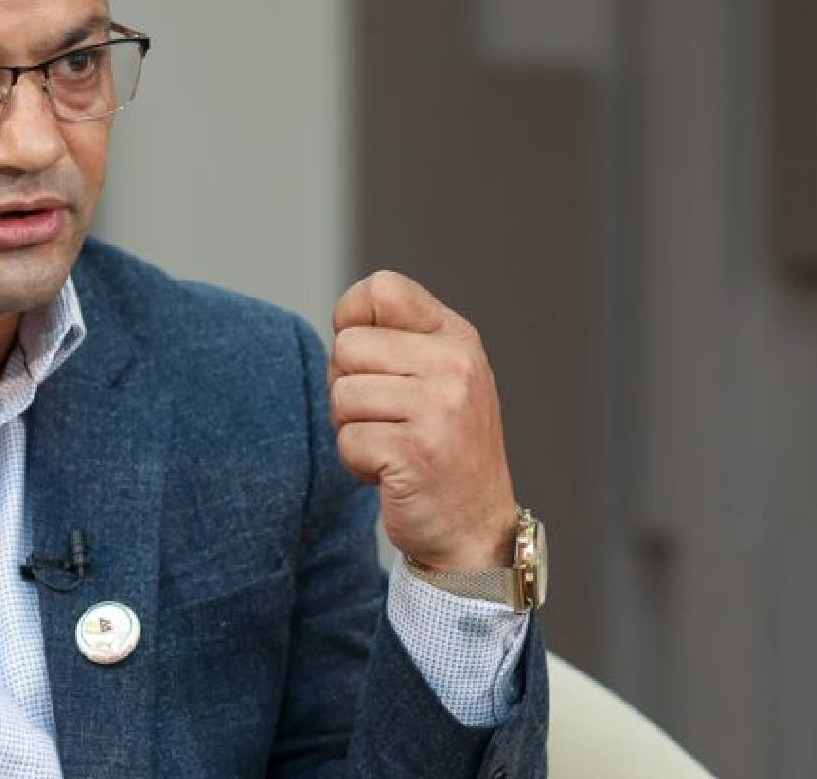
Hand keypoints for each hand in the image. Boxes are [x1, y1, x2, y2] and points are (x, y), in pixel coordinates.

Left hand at [328, 270, 517, 571]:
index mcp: (457, 337)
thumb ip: (397, 342)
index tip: (365, 358)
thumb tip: (342, 322)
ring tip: (390, 446)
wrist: (474, 529)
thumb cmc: (439, 448)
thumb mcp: (435, 379)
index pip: (382, 288)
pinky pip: (348, 440)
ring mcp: (440, 407)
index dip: (352, 318)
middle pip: (347, 346)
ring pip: (342, 395)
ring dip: (351, 429)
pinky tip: (390, 472)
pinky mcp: (417, 450)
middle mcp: (455, 364)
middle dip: (348, 387)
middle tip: (383, 418)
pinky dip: (356, 463)